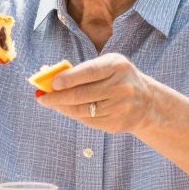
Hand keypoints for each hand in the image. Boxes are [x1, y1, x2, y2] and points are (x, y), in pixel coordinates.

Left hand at [34, 53, 159, 135]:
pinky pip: (88, 121)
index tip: (53, 84)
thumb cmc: (118, 78)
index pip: (90, 72)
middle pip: (83, 95)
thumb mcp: (108, 65)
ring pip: (82, 110)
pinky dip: (73, 115)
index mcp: (118, 67)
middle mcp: (121, 87)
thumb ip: (83, 70)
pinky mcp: (116, 124)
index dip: (70, 78)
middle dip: (58, 97)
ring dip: (62, 107)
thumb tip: (51, 77)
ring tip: (49, 103)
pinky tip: (65, 109)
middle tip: (42, 98)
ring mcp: (120, 108)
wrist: (146, 101)